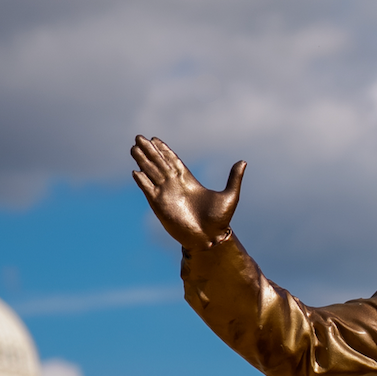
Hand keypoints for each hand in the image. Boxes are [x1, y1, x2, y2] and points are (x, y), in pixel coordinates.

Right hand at [130, 134, 244, 250]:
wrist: (210, 238)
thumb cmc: (220, 220)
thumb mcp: (230, 196)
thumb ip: (234, 178)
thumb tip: (243, 162)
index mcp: (189, 181)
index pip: (173, 161)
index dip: (164, 150)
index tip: (155, 139)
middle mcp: (175, 185)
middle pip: (159, 163)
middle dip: (149, 151)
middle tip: (139, 137)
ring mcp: (166, 194)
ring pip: (151, 173)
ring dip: (142, 161)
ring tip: (133, 148)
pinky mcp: (159, 205)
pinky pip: (148, 190)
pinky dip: (142, 181)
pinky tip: (135, 171)